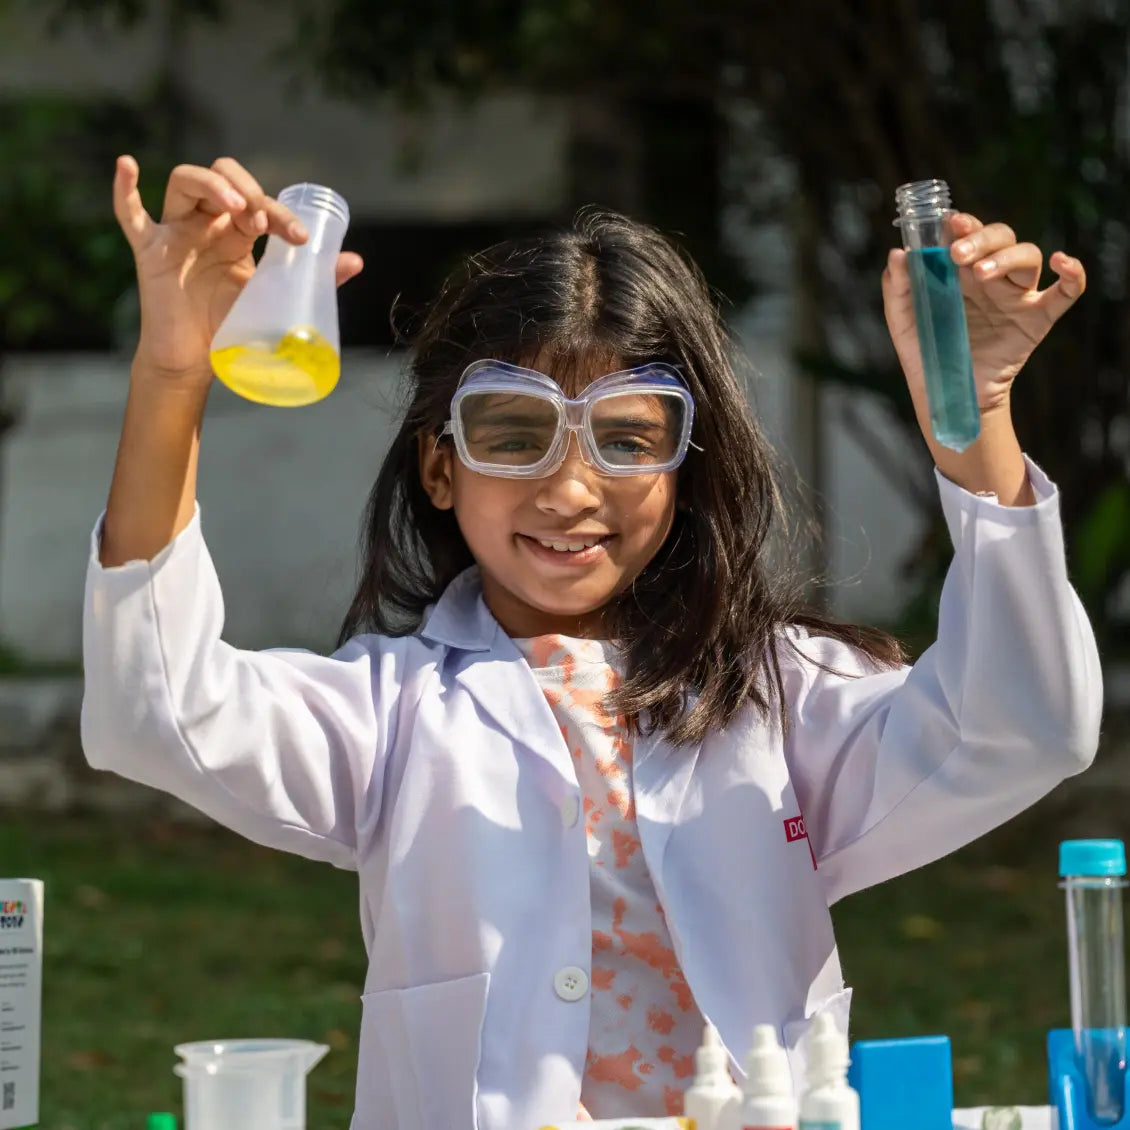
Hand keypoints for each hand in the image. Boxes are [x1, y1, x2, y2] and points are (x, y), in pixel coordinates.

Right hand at [113, 155, 363, 386]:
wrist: (196, 364)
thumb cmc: (232, 329)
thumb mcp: (275, 299)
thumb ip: (311, 279)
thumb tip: (356, 261)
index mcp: (237, 233)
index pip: (257, 204)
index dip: (279, 213)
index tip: (299, 238)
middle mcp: (206, 224)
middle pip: (222, 179)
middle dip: (247, 190)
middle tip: (262, 218)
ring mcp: (176, 233)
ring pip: (185, 183)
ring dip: (212, 185)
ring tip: (237, 206)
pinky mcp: (150, 251)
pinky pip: (130, 214)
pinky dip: (125, 190)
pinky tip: (128, 165)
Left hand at [882, 213, 1084, 424]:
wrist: (946, 392)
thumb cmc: (926, 351)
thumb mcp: (903, 319)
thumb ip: (898, 286)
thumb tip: (898, 254)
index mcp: (961, 269)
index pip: (970, 233)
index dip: (964, 223)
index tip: (950, 223)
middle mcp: (992, 276)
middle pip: (1002, 237)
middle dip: (982, 238)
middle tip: (958, 254)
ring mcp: (1016, 295)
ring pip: (1028, 256)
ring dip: (1008, 257)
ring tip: (981, 273)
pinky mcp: (1037, 319)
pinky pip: (1067, 292)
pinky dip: (1073, 274)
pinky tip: (1061, 261)